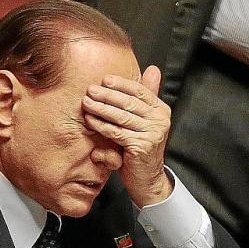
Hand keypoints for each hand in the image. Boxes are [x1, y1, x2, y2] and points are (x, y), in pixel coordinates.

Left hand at [81, 65, 172, 206]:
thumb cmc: (140, 148)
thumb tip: (152, 68)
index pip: (140, 91)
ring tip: (86, 102)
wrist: (147, 179)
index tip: (105, 79)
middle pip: (129, 103)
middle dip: (107, 95)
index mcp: (161, 110)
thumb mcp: (145, 121)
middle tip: (90, 89)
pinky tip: (90, 120)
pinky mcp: (141, 146)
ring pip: (121, 116)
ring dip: (101, 108)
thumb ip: (145, 98)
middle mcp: (160, 120)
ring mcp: (152, 133)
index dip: (122, 84)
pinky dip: (101, 125)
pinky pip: (116, 132)